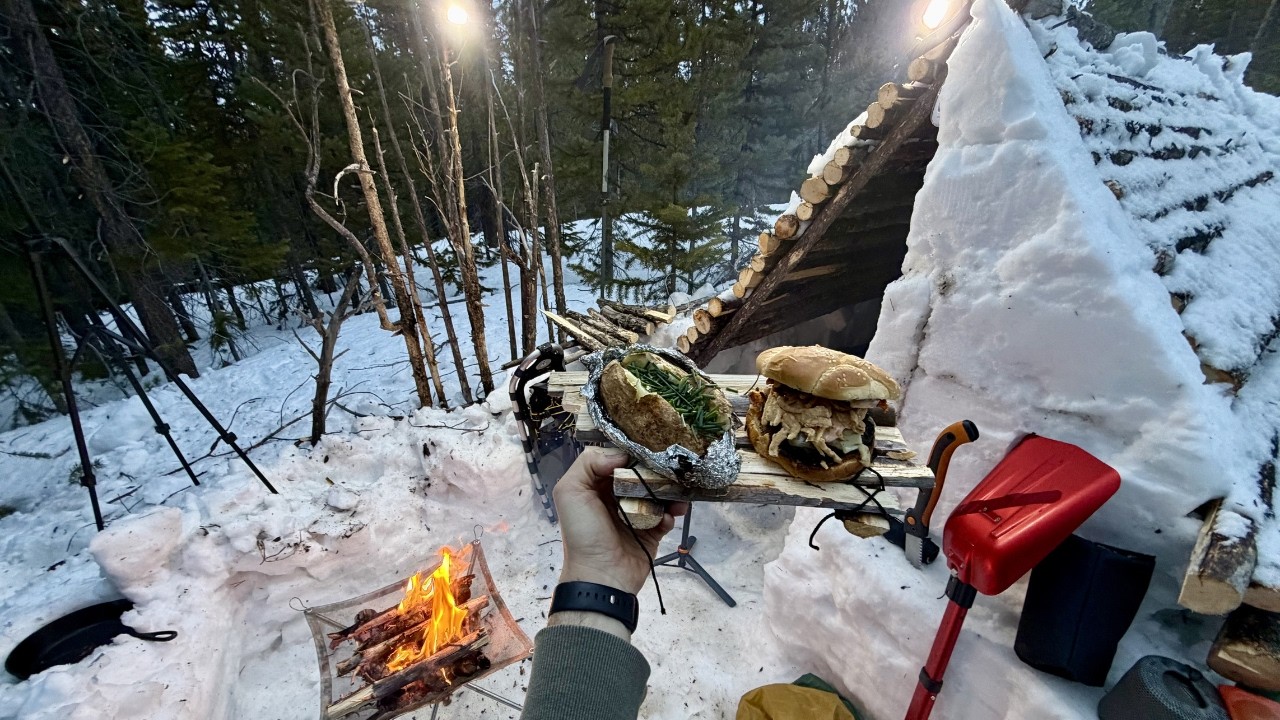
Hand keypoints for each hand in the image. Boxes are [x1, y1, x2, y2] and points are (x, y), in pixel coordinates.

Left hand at [552, 447, 686, 595]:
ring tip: (678, 492)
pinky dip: (671, 513)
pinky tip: (669, 515)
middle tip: (670, 467)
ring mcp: (636, 514)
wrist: (601, 576)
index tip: (649, 446)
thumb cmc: (583, 533)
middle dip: (656, 470)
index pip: (618, 460)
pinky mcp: (652, 531)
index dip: (633, 453)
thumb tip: (622, 455)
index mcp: (597, 485)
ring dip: (670, 491)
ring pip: (658, 494)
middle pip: (642, 474)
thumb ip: (588, 464)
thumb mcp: (570, 492)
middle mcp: (617, 497)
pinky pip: (666, 516)